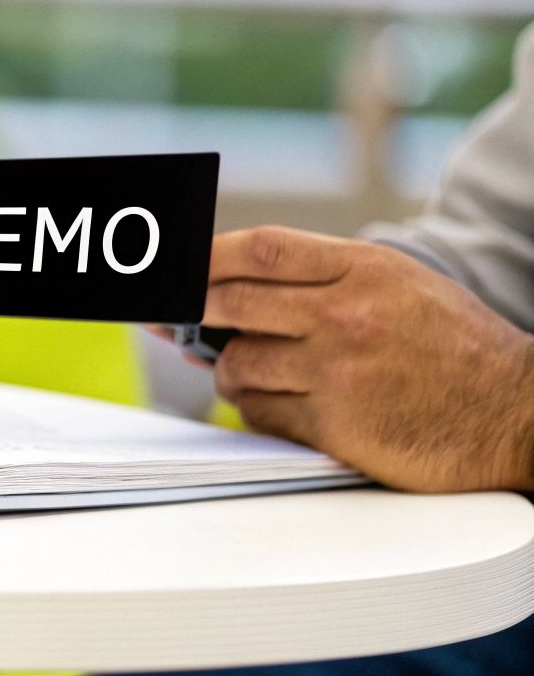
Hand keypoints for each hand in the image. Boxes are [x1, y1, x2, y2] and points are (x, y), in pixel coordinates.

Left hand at [201, 225, 533, 491]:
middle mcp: (346, 315)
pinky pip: (260, 414)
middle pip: (230, 302)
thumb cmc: (457, 350)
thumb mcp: (402, 285)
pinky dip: (256, 410)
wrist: (518, 414)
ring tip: (250, 373)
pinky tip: (278, 405)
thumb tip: (234, 284)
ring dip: (229, 372)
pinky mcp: (336, 426)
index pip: (259, 250)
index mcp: (364, 269)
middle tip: (183, 325)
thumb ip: (325, 277)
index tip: (176, 271)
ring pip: (237, 364)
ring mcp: (338, 371)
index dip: (204, 259)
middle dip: (194, 315)